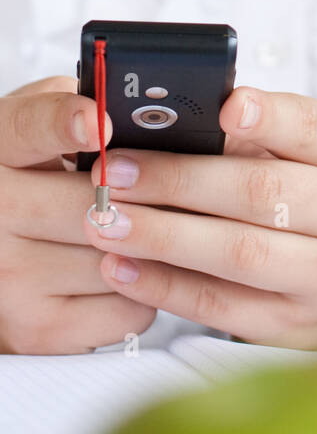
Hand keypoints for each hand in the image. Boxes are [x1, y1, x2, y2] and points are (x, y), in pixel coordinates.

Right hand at [0, 76, 157, 353]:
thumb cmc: (33, 175)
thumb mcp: (41, 125)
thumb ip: (80, 104)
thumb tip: (143, 107)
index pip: (30, 129)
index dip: (67, 124)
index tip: (100, 122)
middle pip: (89, 203)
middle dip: (145, 192)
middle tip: (183, 180)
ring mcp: (13, 279)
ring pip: (118, 256)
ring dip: (156, 241)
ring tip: (160, 222)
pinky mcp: (39, 329)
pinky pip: (127, 307)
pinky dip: (148, 287)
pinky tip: (137, 264)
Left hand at [85, 86, 316, 349]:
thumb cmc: (305, 192)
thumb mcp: (297, 149)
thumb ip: (248, 133)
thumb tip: (165, 122)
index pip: (313, 127)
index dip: (270, 116)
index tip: (222, 106)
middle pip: (265, 193)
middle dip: (180, 181)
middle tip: (117, 174)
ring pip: (241, 252)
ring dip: (164, 235)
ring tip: (108, 221)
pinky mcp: (294, 323)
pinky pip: (221, 304)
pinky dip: (164, 285)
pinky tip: (122, 266)